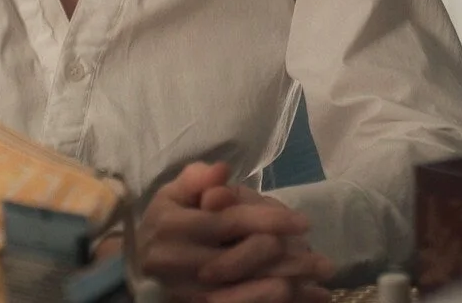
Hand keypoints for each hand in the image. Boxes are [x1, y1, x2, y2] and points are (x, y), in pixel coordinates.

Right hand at [136, 163, 333, 302]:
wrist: (136, 267)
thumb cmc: (164, 223)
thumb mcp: (173, 194)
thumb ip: (196, 179)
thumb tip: (222, 171)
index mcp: (174, 227)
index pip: (228, 223)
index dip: (268, 221)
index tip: (303, 223)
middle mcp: (178, 262)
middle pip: (242, 262)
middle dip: (287, 262)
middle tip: (324, 262)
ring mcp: (186, 291)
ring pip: (242, 295)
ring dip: (285, 291)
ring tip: (320, 288)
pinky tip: (297, 302)